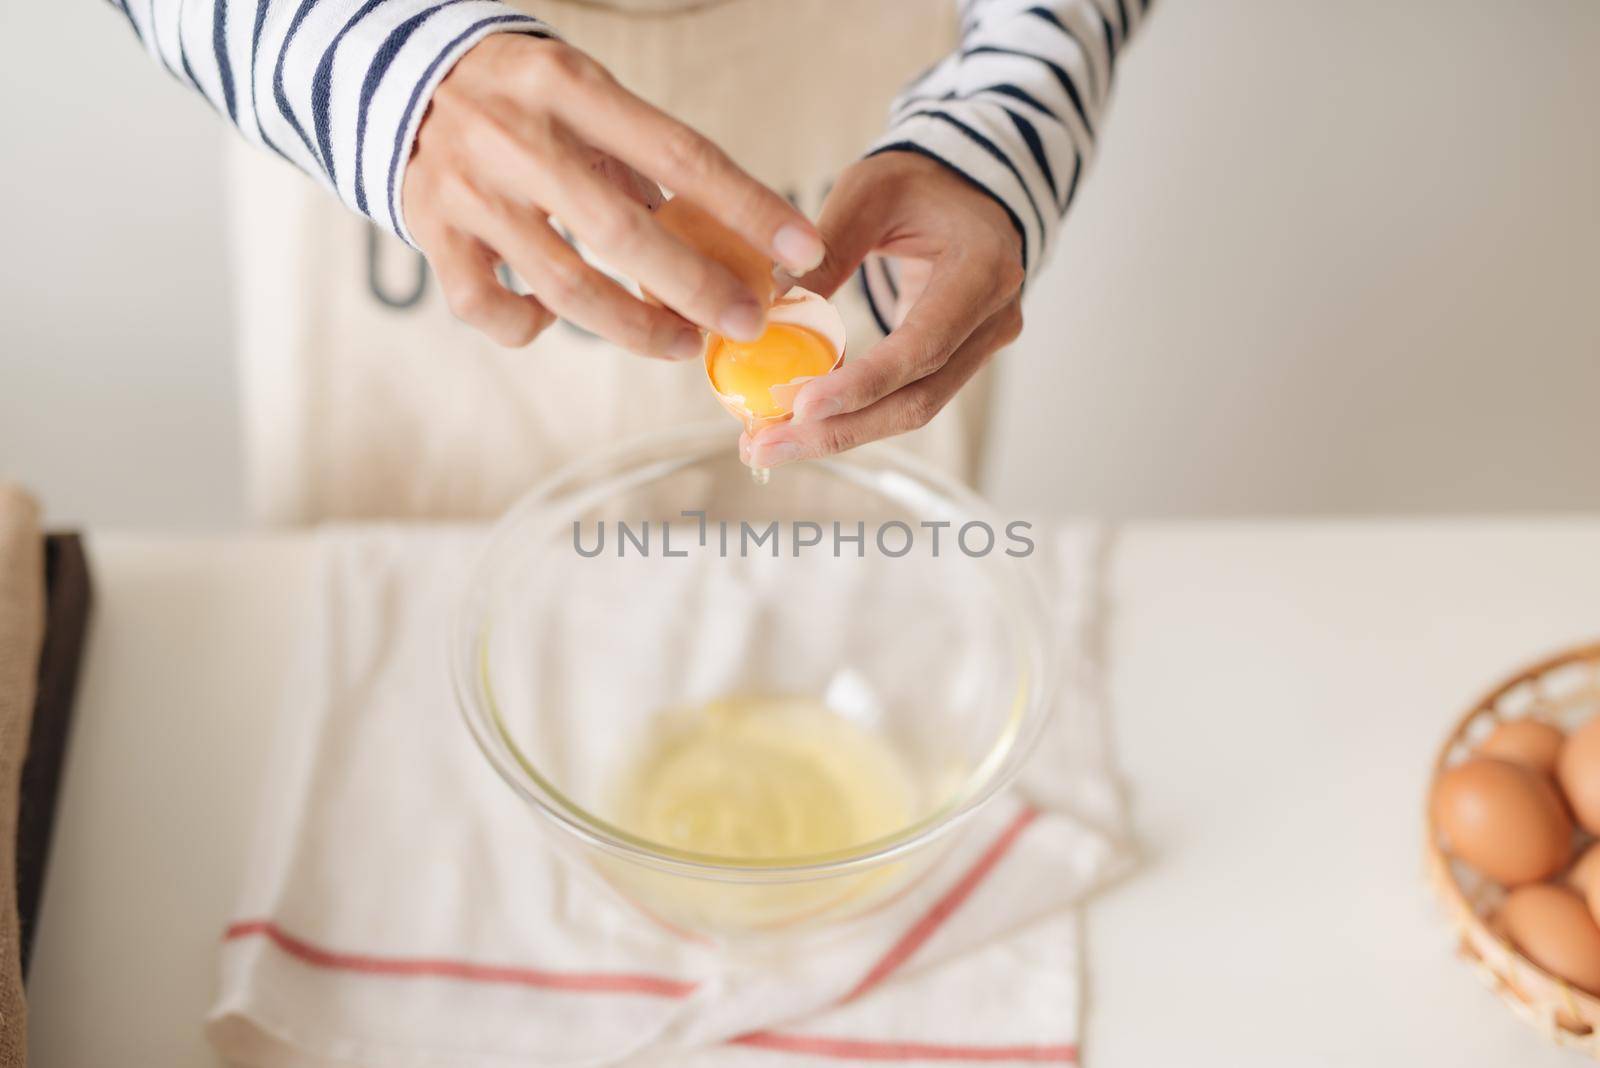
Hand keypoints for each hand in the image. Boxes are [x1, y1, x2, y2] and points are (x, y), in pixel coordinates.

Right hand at [403, 35, 823, 354]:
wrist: (393, 77)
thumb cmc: (520, 97)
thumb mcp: (583, 96)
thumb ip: (642, 158)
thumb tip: (726, 238)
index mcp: (571, 88)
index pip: (680, 154)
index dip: (747, 208)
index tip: (801, 250)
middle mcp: (517, 137)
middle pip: (623, 230)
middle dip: (696, 287)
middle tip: (745, 321)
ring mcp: (470, 191)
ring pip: (564, 286)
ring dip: (634, 326)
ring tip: (680, 343)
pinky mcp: (432, 235)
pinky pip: (489, 307)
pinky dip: (529, 327)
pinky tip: (552, 321)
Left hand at [743, 152, 1024, 467]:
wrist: (972, 192)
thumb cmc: (921, 183)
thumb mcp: (871, 192)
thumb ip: (827, 244)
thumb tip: (770, 300)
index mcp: (983, 270)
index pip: (924, 344)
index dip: (864, 382)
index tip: (802, 406)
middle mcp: (993, 319)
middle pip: (918, 399)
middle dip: (838, 430)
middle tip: (764, 446)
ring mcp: (981, 347)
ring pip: (912, 410)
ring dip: (839, 434)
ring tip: (768, 445)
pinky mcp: (958, 362)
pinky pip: (905, 398)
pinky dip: (852, 416)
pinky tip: (797, 425)